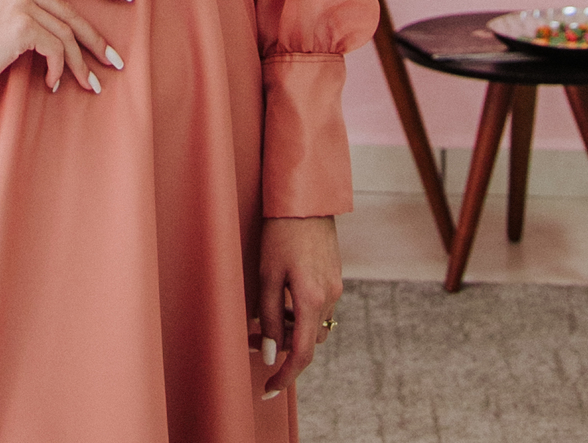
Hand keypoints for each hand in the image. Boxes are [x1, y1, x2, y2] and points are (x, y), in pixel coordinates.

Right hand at [0, 0, 132, 95]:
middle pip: (72, 13)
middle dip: (97, 40)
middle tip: (115, 61)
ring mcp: (22, 3)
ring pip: (66, 36)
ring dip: (81, 65)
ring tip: (91, 85)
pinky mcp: (22, 27)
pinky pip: (55, 51)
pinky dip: (59, 70)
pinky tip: (54, 84)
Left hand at [255, 216, 341, 397]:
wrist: (305, 198)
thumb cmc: (281, 232)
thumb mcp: (267, 275)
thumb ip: (268, 316)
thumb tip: (269, 352)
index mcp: (312, 300)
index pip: (301, 354)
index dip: (285, 376)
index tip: (268, 388)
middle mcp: (329, 297)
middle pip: (307, 341)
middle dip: (281, 346)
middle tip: (252, 339)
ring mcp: (335, 287)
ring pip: (313, 324)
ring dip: (291, 328)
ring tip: (263, 315)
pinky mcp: (334, 276)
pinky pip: (318, 306)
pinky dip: (300, 311)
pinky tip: (282, 296)